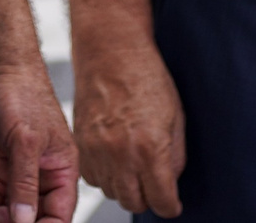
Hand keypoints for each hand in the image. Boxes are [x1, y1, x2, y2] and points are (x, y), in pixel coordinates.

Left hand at [0, 58, 79, 222]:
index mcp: (63, 168)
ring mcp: (25, 170)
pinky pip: (0, 196)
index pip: (60, 213)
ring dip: (0, 216)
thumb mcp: (26, 140)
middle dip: (16, 222)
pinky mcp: (6, 165)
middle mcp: (46, 172)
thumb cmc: (23, 92)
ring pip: (15, 209)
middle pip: (36, 214)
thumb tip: (25, 220)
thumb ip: (26, 182)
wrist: (0, 67)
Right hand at [73, 39, 185, 217]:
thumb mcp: (175, 116)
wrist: (110, 51)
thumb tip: (170, 182)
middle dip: (148, 197)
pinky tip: (114, 157)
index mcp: (150, 148)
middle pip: (134, 203)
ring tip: (132, 163)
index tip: (172, 203)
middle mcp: (120, 154)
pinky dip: (104, 174)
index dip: (171, 205)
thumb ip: (175, 156)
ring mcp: (96, 150)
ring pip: (112, 193)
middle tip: (154, 181)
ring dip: (125, 186)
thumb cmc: (145, 76)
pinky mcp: (80, 144)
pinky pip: (92, 178)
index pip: (162, 202)